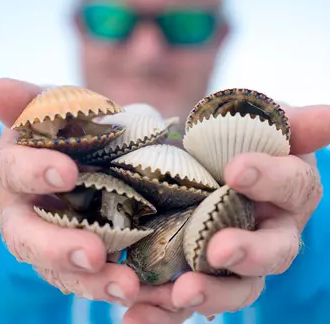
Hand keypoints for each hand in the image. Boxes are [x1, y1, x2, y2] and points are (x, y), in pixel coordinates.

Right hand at [0, 78, 193, 323]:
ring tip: (126, 287)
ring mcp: (52, 239)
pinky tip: (144, 291)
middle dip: (58, 247)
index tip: (67, 172)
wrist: (97, 153)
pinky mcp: (81, 258)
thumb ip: (31, 103)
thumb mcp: (58, 110)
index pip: (14, 171)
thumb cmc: (72, 129)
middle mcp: (26, 212)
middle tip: (92, 254)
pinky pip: (93, 279)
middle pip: (29, 237)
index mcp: (17, 170)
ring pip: (61, 269)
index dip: (35, 172)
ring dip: (92, 282)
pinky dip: (117, 287)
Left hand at [170, 104, 329, 318]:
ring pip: (235, 287)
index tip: (236, 169)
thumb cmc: (240, 140)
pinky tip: (137, 315)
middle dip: (249, 253)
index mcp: (288, 192)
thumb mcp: (264, 123)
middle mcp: (269, 231)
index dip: (269, 180)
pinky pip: (187, 298)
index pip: (292, 187)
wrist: (206, 162)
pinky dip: (163, 312)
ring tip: (177, 296)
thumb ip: (292, 123)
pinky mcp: (200, 272)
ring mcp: (236, 257)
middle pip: (274, 253)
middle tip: (218, 250)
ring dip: (209, 295)